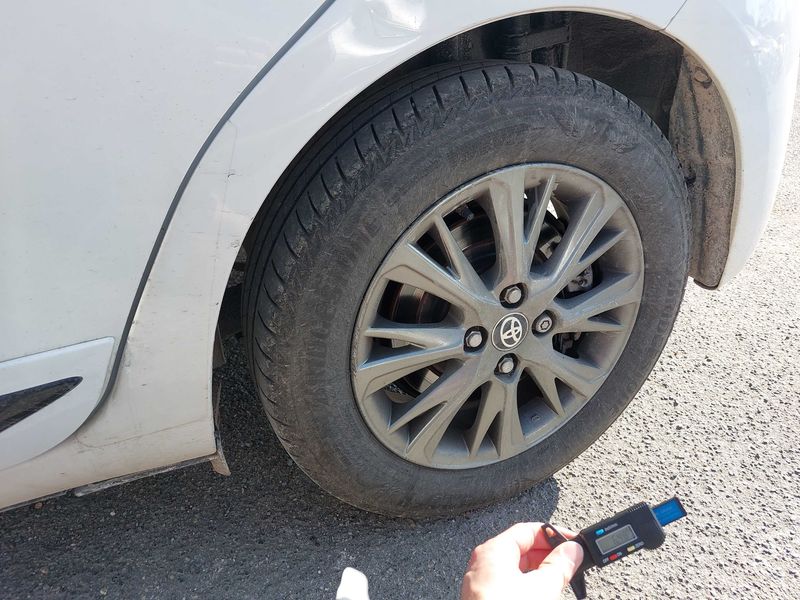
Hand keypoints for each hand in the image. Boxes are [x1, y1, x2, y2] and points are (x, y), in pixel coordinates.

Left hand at [461, 522, 583, 599]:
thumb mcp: (543, 588)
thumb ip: (560, 566)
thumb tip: (571, 551)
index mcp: (493, 551)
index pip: (527, 530)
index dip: (553, 535)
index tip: (573, 544)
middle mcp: (483, 565)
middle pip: (521, 549)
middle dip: (548, 555)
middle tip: (571, 564)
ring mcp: (482, 585)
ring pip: (515, 569)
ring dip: (540, 572)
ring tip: (560, 582)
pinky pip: (509, 586)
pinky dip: (528, 587)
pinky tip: (542, 596)